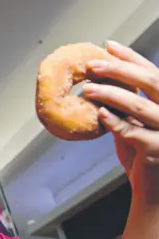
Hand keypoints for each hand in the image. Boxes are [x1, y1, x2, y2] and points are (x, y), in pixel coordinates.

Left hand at [84, 40, 158, 203]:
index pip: (154, 73)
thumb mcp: (139, 123)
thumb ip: (129, 103)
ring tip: (87, 89)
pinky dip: (114, 120)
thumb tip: (103, 78)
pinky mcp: (157, 150)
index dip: (132, 57)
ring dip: (110, 94)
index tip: (109, 45)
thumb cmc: (145, 155)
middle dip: (119, 69)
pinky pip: (131, 131)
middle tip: (92, 64)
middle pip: (151, 82)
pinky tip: (99, 112)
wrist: (155, 193)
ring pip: (139, 105)